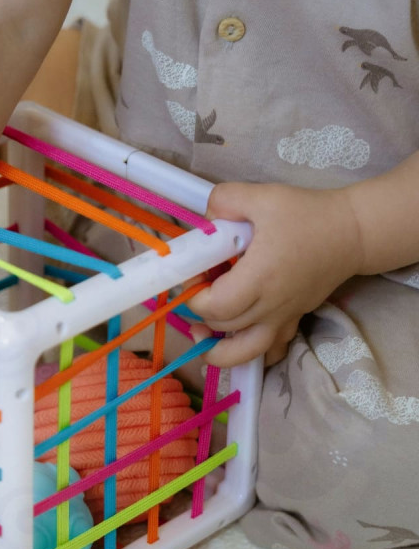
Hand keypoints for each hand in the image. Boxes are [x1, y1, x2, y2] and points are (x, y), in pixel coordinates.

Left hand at [188, 182, 362, 366]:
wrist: (353, 233)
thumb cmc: (307, 214)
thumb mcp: (262, 196)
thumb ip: (225, 200)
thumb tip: (205, 219)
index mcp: (259, 277)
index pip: (215, 306)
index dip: (194, 295)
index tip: (194, 274)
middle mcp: (271, 305)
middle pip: (223, 327)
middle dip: (201, 311)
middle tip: (199, 287)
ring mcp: (284, 317)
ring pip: (245, 351)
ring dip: (218, 349)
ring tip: (201, 333)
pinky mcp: (294, 320)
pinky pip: (270, 350)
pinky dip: (249, 352)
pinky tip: (235, 339)